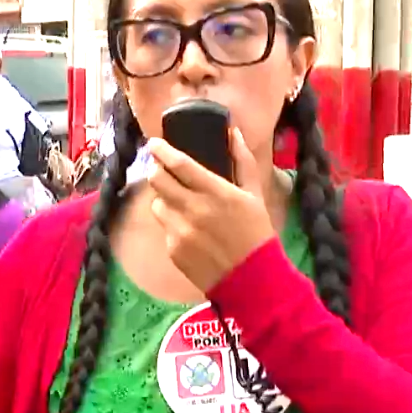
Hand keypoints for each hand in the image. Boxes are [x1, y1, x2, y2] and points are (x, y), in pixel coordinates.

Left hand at [146, 127, 275, 292]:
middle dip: (156, 170)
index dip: (162, 150)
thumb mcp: (255, 194)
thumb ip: (242, 160)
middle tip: (162, 168)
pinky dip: (172, 222)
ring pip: (156, 203)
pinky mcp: (172, 250)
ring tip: (179, 201)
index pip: (179, 164)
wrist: (252, 281)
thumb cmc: (256, 233)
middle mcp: (194, 210)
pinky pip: (164, 227)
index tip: (154, 143)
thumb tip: (231, 131)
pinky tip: (189, 228)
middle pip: (157, 180)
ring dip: (164, 198)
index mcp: (216, 193)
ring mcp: (180, 231)